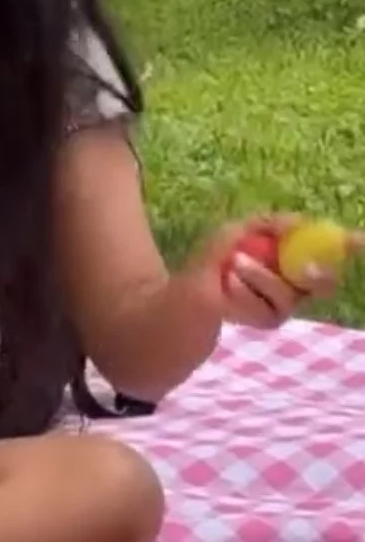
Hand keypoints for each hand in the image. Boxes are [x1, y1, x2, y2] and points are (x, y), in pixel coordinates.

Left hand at [186, 214, 361, 330]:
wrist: (193, 286)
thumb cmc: (220, 254)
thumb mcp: (238, 230)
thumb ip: (267, 222)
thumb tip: (299, 221)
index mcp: (301, 253)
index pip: (337, 248)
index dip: (352, 244)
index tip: (359, 241)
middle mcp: (302, 281)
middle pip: (326, 282)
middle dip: (317, 274)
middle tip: (302, 264)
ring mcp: (290, 303)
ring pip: (288, 294)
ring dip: (260, 276)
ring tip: (233, 264)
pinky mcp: (272, 320)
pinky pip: (266, 307)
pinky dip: (245, 292)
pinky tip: (228, 284)